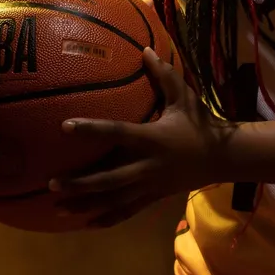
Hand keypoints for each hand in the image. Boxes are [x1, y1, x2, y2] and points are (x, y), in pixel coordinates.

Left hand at [51, 49, 227, 228]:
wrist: (223, 158)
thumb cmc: (201, 124)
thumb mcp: (185, 98)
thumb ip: (164, 75)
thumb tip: (144, 49)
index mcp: (152, 139)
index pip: (117, 133)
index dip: (91, 130)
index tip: (64, 126)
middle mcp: (148, 166)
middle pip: (109, 179)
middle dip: (80, 183)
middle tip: (52, 183)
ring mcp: (150, 185)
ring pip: (113, 200)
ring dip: (85, 205)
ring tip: (57, 208)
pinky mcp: (153, 197)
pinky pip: (127, 211)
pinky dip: (106, 219)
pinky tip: (86, 225)